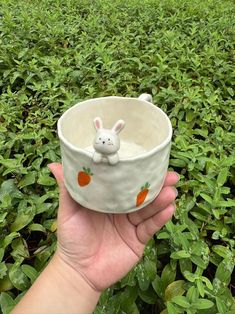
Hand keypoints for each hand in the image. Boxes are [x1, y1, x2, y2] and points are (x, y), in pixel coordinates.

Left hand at [49, 163, 178, 291]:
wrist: (78, 271)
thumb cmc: (71, 239)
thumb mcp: (68, 210)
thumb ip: (67, 188)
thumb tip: (54, 165)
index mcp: (108, 199)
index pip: (126, 183)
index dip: (138, 173)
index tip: (150, 161)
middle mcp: (122, 209)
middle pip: (143, 194)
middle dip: (157, 185)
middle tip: (170, 175)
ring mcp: (131, 224)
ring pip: (150, 210)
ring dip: (162, 200)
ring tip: (171, 191)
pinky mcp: (137, 240)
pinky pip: (150, 228)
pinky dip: (160, 219)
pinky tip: (169, 209)